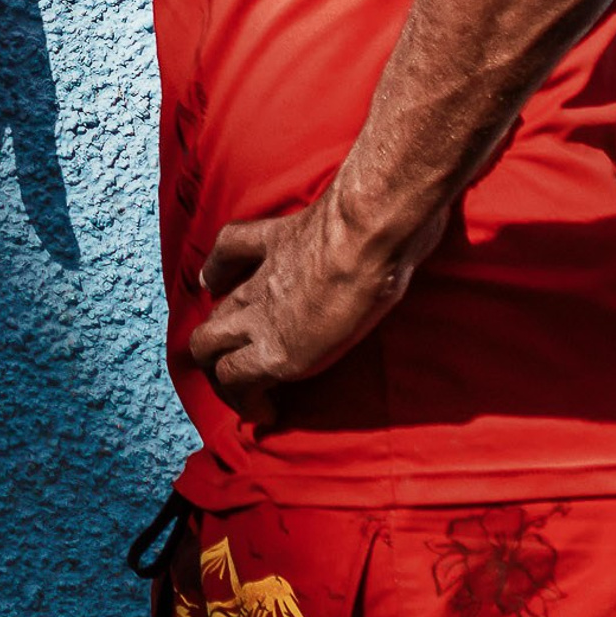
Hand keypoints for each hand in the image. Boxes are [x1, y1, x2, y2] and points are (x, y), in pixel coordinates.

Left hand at [186, 191, 448, 429]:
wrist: (367, 233)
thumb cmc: (374, 215)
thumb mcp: (354, 203)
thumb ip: (357, 212)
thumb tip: (410, 216)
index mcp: (275, 242)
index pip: (227, 252)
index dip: (220, 275)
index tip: (221, 288)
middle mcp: (259, 282)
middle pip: (212, 313)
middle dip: (219, 344)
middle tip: (243, 366)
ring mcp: (261, 318)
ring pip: (205, 348)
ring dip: (222, 377)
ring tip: (247, 398)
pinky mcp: (274, 352)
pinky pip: (236, 380)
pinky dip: (244, 401)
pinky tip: (267, 413)